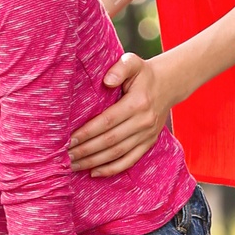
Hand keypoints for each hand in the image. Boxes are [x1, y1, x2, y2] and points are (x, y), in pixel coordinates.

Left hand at [68, 51, 175, 177]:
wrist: (169, 85)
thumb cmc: (143, 74)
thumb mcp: (133, 62)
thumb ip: (120, 68)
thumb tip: (107, 80)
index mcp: (137, 102)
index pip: (108, 121)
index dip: (88, 132)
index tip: (70, 139)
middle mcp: (143, 122)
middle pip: (110, 141)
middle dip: (86, 150)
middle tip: (65, 156)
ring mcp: (147, 135)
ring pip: (118, 154)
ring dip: (94, 162)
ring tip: (74, 165)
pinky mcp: (148, 143)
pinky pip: (129, 161)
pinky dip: (111, 169)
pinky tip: (94, 172)